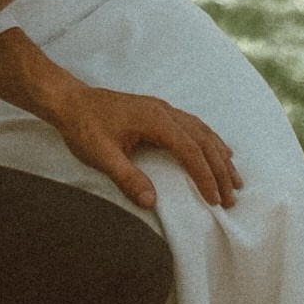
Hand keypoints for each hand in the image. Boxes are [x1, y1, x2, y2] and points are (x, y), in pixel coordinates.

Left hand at [47, 82, 238, 214]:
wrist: (69, 101)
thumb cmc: (83, 126)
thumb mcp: (100, 155)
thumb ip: (126, 177)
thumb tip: (151, 202)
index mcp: (154, 119)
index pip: (189, 150)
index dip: (205, 176)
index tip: (215, 199)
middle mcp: (164, 111)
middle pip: (202, 140)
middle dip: (219, 169)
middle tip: (231, 197)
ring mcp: (162, 109)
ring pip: (201, 131)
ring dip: (219, 155)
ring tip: (234, 178)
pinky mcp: (158, 112)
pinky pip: (193, 126)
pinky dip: (209, 141)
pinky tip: (216, 150)